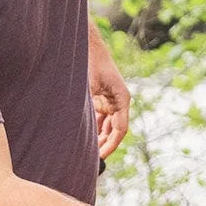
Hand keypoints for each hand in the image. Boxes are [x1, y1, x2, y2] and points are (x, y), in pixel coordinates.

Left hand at [89, 38, 129, 159]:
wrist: (85, 45)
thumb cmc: (90, 63)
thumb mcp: (88, 87)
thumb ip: (90, 108)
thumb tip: (84, 130)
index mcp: (122, 99)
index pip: (120, 129)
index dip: (111, 145)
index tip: (101, 156)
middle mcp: (118, 102)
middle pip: (114, 131)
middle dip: (105, 145)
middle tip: (92, 160)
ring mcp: (109, 101)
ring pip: (106, 127)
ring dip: (98, 139)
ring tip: (86, 153)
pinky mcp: (100, 99)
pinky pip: (99, 119)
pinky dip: (93, 129)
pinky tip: (83, 139)